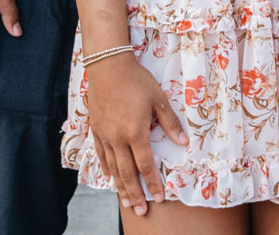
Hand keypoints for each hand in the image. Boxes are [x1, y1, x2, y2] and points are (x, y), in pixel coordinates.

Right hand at [87, 54, 189, 215]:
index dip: (153, 183)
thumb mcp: (158, 100)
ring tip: (127, 202)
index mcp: (135, 133)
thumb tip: (183, 142)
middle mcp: (118, 139)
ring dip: (120, 187)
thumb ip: (170, 123)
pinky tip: (110, 178)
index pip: (146, 165)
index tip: (159, 197)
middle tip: (141, 211)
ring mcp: (104, 136)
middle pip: (127, 173)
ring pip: (112, 168)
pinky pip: (101, 155)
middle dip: (135, 194)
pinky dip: (106, 169)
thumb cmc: (136, 81)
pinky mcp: (96, 130)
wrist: (108, 67)